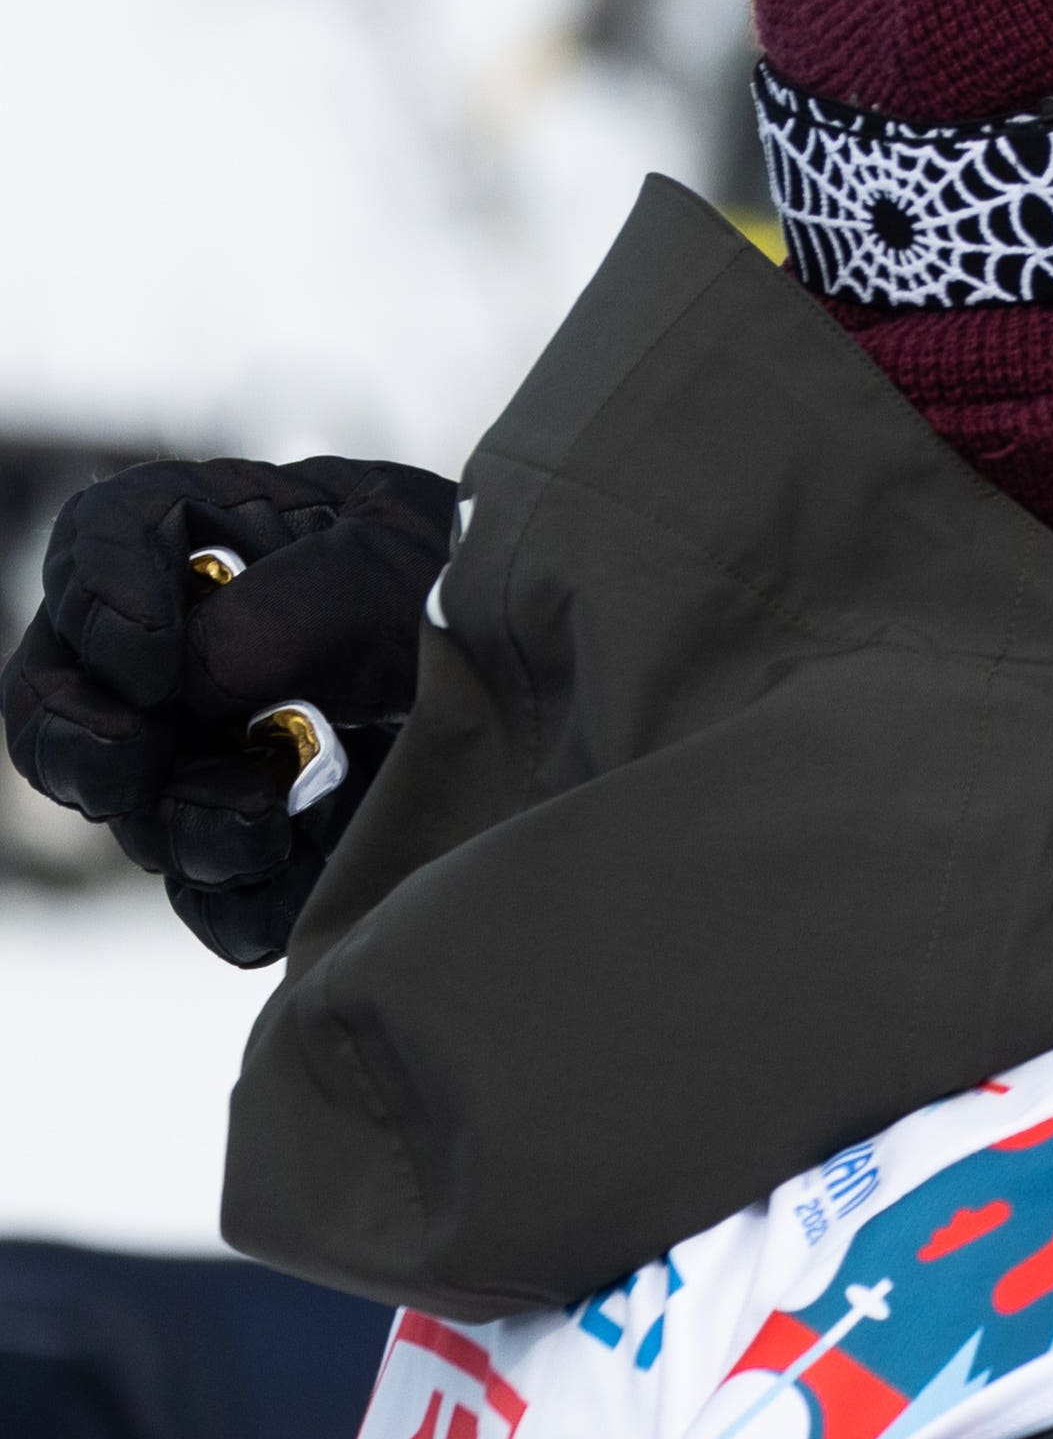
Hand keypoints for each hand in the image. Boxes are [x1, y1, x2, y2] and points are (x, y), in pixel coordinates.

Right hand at [4, 456, 455, 964]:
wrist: (601, 684)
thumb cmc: (503, 585)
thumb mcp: (411, 560)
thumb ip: (294, 606)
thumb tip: (190, 685)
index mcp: (234, 535)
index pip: (106, 540)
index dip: (98, 595)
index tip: (150, 658)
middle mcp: (206, 644)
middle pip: (66, 690)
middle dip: (76, 737)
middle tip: (126, 764)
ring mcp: (231, 748)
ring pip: (137, 806)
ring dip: (180, 823)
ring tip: (263, 825)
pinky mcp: (283, 842)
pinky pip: (216, 896)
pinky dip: (235, 903)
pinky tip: (286, 883)